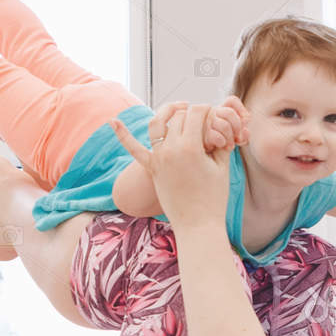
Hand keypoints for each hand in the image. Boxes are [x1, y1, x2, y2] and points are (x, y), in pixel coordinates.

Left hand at [112, 103, 229, 232]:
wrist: (198, 226)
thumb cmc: (214, 198)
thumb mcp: (222, 167)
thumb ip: (219, 141)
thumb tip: (216, 125)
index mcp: (191, 147)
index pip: (196, 113)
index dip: (207, 109)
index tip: (214, 114)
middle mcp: (170, 150)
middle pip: (179, 117)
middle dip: (192, 113)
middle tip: (204, 121)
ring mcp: (158, 159)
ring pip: (157, 124)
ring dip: (166, 113)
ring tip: (178, 109)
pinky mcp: (152, 170)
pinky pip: (134, 150)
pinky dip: (123, 135)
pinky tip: (113, 122)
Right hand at [204, 95, 249, 150]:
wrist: (202, 152)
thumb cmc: (219, 143)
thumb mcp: (233, 137)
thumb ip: (242, 133)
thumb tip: (246, 131)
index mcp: (219, 110)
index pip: (232, 101)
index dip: (241, 110)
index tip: (245, 121)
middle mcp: (211, 113)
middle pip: (230, 113)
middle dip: (238, 127)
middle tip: (238, 138)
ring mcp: (205, 122)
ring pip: (225, 126)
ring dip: (231, 138)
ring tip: (230, 146)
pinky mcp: (200, 134)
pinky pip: (217, 137)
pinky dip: (223, 142)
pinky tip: (221, 145)